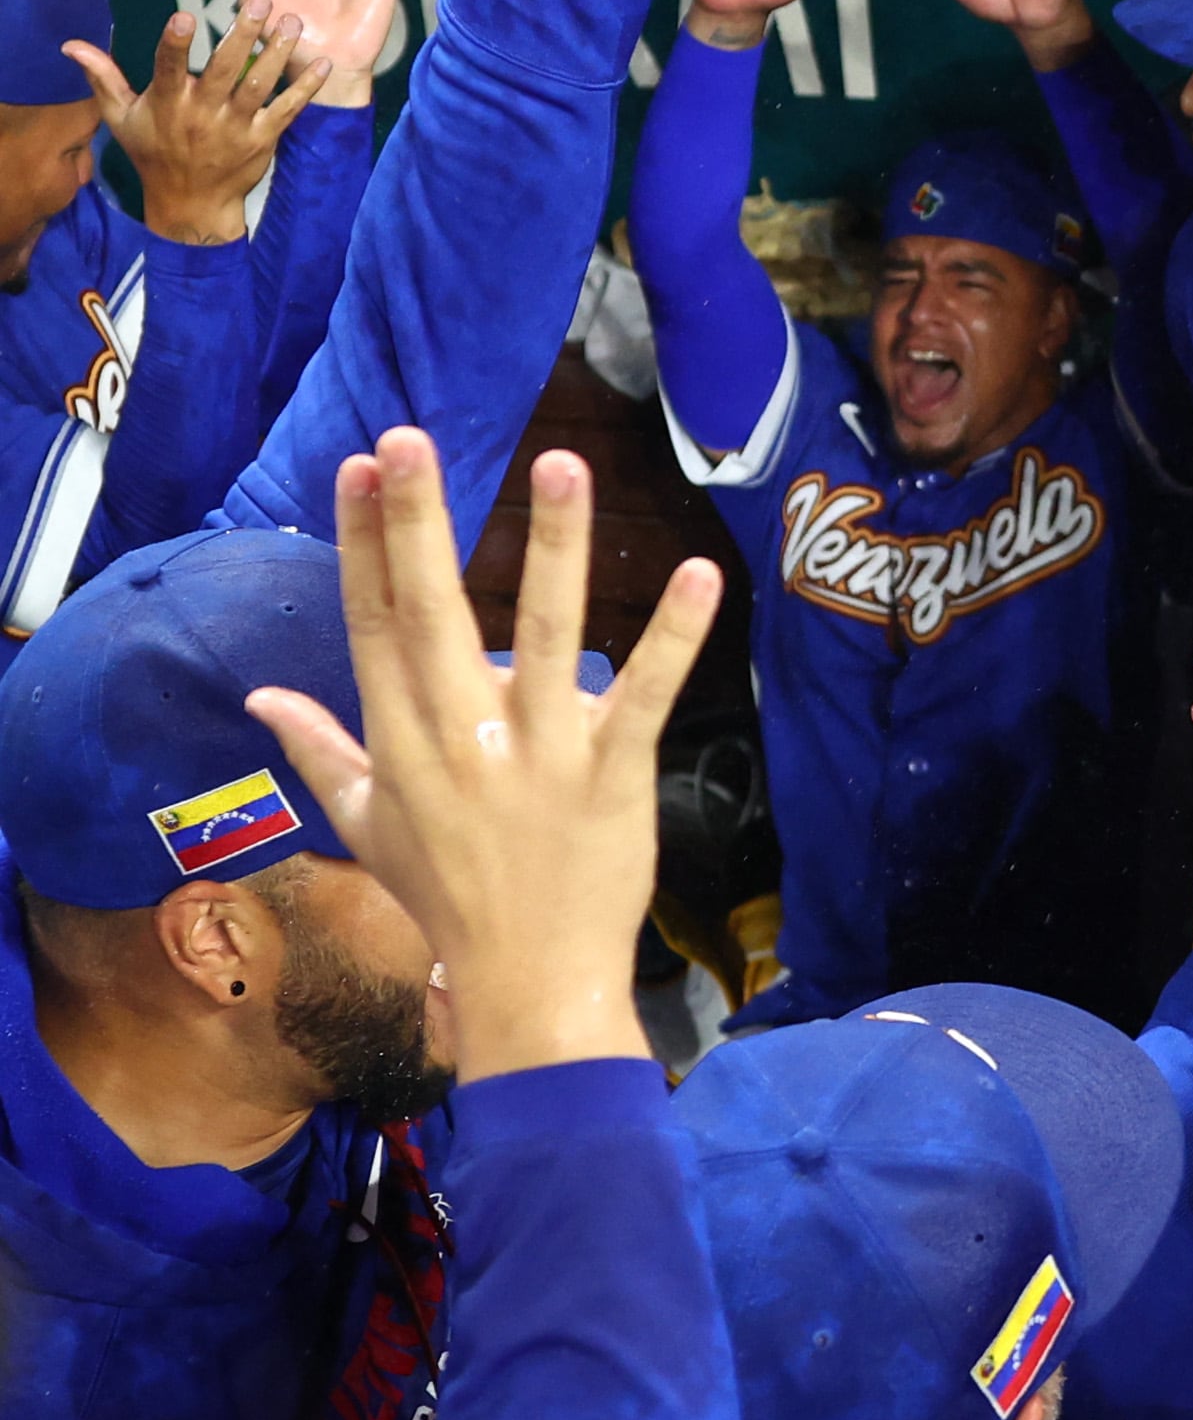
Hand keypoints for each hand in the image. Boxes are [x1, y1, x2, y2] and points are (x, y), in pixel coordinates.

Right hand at [77, 5, 319, 244]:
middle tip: (261, 2)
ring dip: (278, 55)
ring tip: (293, 23)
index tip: (185, 16)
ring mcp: (235, 127)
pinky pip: (288, 110)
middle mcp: (202, 113)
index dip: (176, 43)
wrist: (190, 203)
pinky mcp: (263, 139)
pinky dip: (306, 88)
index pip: (168, 68)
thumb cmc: (152, 152)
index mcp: (167, 103)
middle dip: (243, 36)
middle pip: (224, 70)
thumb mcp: (121, 117)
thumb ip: (102, 77)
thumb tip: (71, 43)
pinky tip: (323, 64)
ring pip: (260, 86)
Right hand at [246, 430, 722, 1077]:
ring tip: (559, 464)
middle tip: (410, 437)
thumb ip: (319, 750)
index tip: (358, 468)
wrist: (529, 982)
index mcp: (401, 742)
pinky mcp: (615, 774)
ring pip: (550, 632)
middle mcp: (464, 738)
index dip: (363, 543)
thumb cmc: (447, 901)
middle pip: (435, 612)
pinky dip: (677, 637)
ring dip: (555, 546)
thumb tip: (261, 695)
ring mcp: (542, 754)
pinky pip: (648, 694)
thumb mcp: (365, 828)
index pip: (372, 623)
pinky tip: (702, 575)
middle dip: (417, 521)